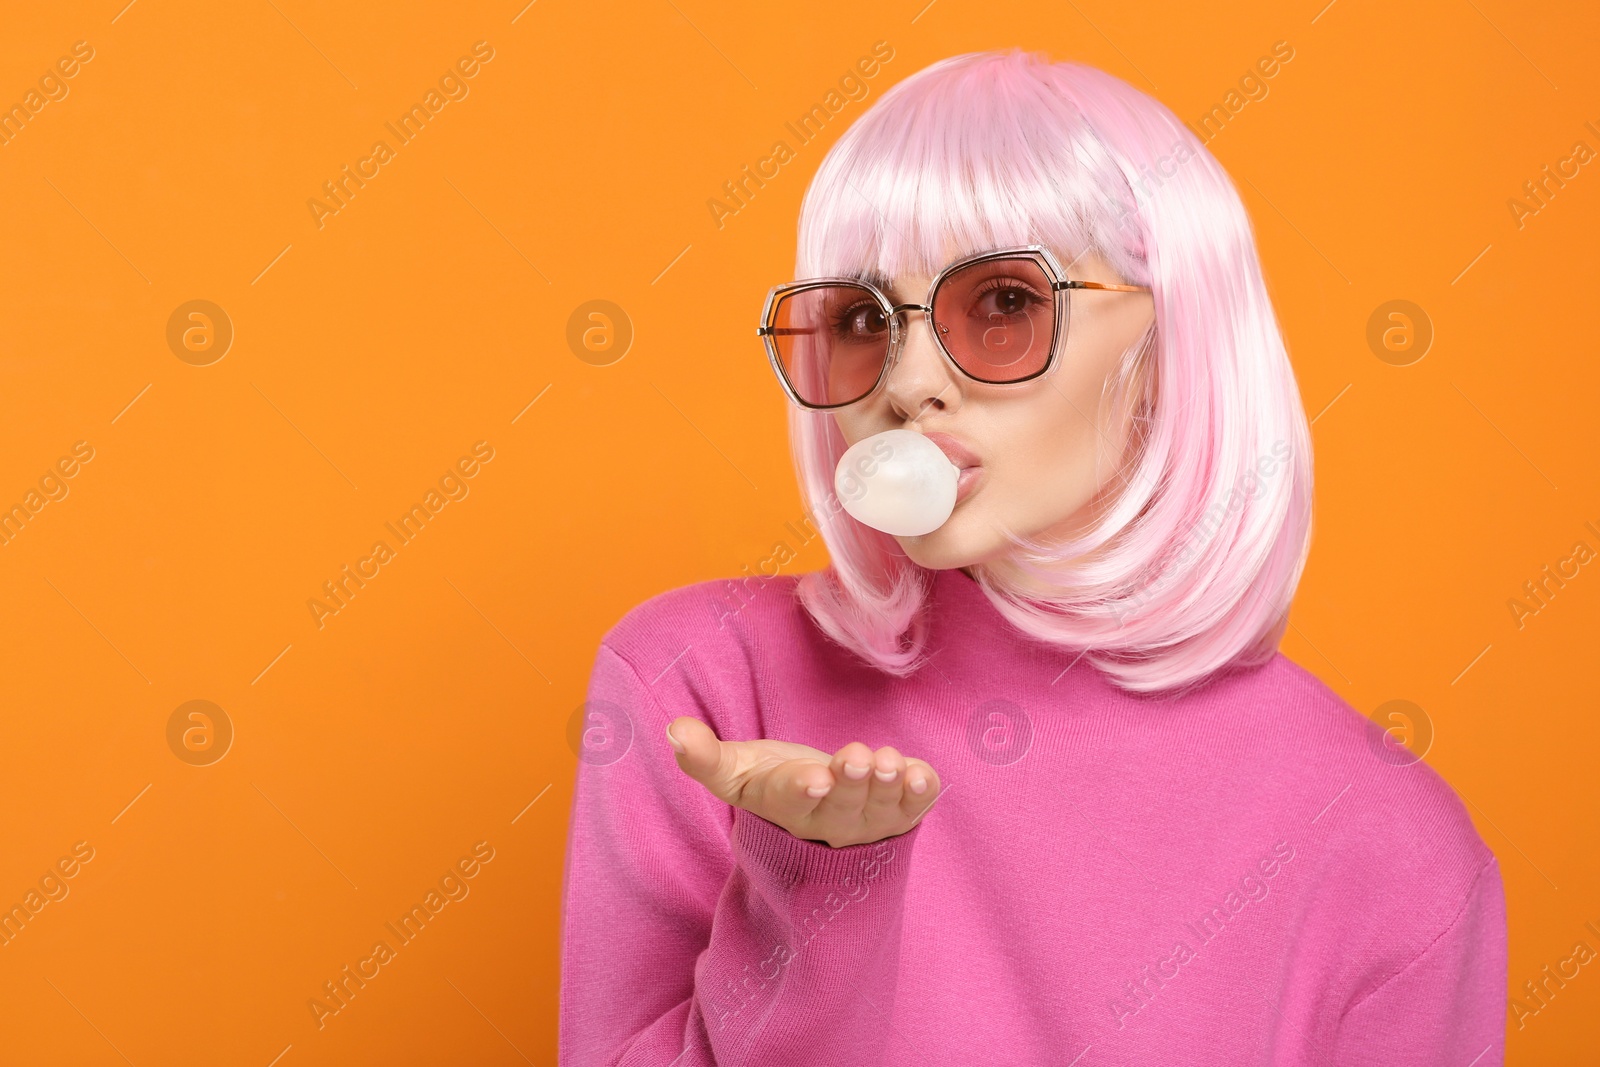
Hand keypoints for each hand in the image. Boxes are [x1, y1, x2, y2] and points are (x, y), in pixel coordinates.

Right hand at [664, 717, 942, 847]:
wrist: (816, 803)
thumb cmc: (771, 781)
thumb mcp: (735, 771)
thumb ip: (705, 756)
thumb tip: (674, 731)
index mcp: (787, 807)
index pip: (794, 804)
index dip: (805, 791)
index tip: (815, 778)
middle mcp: (830, 824)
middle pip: (843, 810)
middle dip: (853, 784)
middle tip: (858, 756)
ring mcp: (868, 824)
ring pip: (882, 812)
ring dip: (890, 788)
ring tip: (891, 762)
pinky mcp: (899, 814)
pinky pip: (914, 809)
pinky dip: (921, 794)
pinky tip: (923, 774)